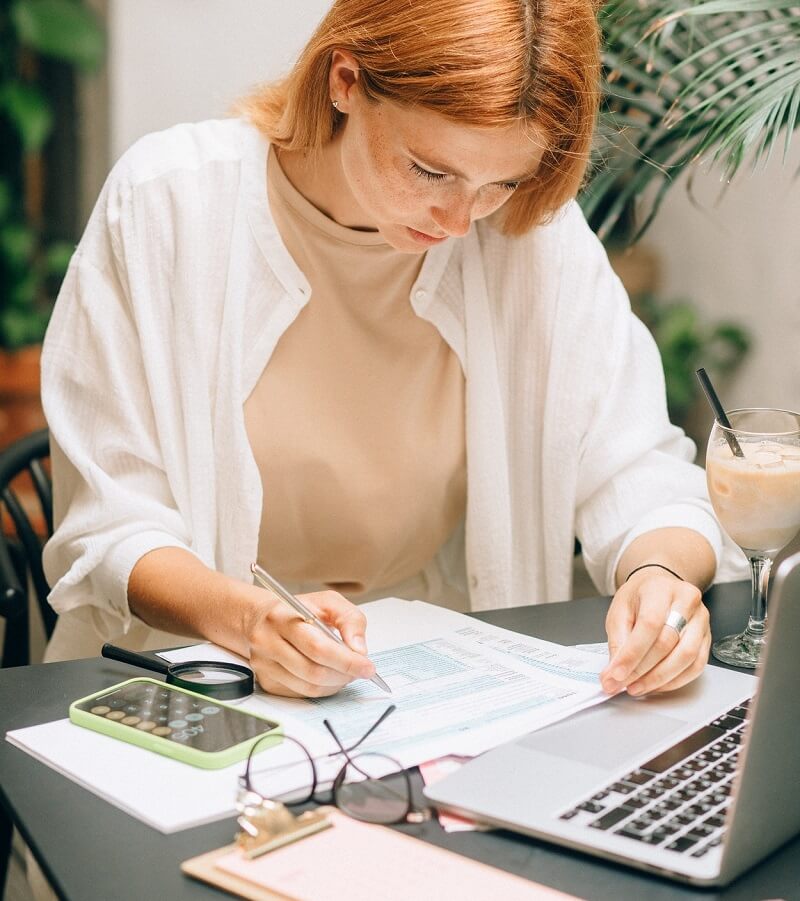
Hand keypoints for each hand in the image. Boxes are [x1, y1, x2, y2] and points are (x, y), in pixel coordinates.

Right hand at [245, 589, 375, 697]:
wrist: (260, 619)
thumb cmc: (298, 609)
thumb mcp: (328, 602)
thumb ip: (350, 620)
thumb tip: (359, 650)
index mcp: (282, 617)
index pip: (318, 648)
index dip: (346, 661)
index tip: (367, 667)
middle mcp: (268, 642)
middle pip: (313, 671)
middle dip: (344, 675)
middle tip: (360, 671)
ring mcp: (264, 665)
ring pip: (309, 687)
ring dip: (335, 684)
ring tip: (346, 672)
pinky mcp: (266, 681)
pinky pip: (301, 693)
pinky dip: (322, 689)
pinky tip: (329, 676)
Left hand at [600, 569, 710, 696]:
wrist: (659, 586)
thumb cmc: (639, 598)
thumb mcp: (619, 611)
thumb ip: (617, 641)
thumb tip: (613, 674)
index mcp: (660, 589)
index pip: (649, 624)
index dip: (632, 654)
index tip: (616, 674)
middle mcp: (686, 601)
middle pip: (668, 642)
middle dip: (642, 669)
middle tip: (622, 684)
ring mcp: (701, 619)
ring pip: (687, 656)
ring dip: (660, 678)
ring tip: (637, 687)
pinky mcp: (707, 637)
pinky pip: (697, 665)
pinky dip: (676, 680)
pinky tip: (657, 684)